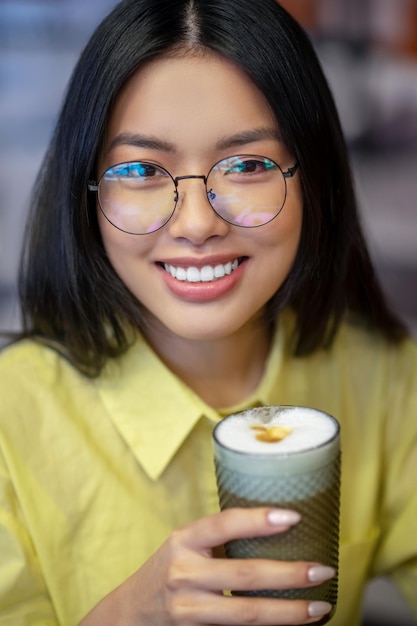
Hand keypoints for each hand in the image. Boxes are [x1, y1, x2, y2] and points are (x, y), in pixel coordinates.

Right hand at [79, 507, 333, 624]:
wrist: (131, 614)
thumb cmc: (169, 570)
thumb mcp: (186, 545)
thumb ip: (219, 538)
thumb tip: (278, 525)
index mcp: (184, 540)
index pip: (224, 524)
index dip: (259, 520)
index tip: (294, 517)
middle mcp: (183, 572)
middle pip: (245, 575)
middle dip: (290, 574)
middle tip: (323, 570)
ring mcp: (188, 608)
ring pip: (247, 613)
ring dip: (289, 612)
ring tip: (320, 606)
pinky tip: (294, 625)